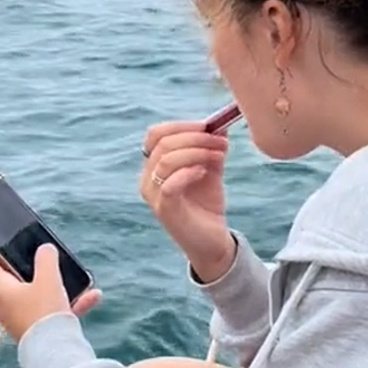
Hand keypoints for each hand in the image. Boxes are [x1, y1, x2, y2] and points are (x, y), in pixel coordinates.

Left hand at [0, 243, 101, 341]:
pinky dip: (69, 303)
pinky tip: (92, 296)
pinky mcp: (37, 332)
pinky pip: (52, 312)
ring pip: (37, 296)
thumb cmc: (45, 310)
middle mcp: (6, 304)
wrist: (55, 353)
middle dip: (29, 269)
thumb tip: (45, 248)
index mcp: (0, 288)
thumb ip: (45, 258)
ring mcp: (21, 319)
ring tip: (76, 279)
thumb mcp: (48, 277)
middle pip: (12, 280)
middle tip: (41, 257)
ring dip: (56, 287)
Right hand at [140, 119, 235, 281]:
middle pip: (163, 143)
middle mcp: (147, 178)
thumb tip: (219, 125)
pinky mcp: (163, 210)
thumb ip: (209, 149)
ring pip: (166, 160)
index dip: (181, 126)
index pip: (156, 134)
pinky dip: (188, 172)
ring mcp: (152, 194)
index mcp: (154, 165)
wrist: (212, 242)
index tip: (209, 125)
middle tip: (220, 140)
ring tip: (220, 155)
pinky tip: (205, 172)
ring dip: (196, 151)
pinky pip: (169, 184)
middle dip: (195, 137)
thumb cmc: (206, 205)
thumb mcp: (209, 170)